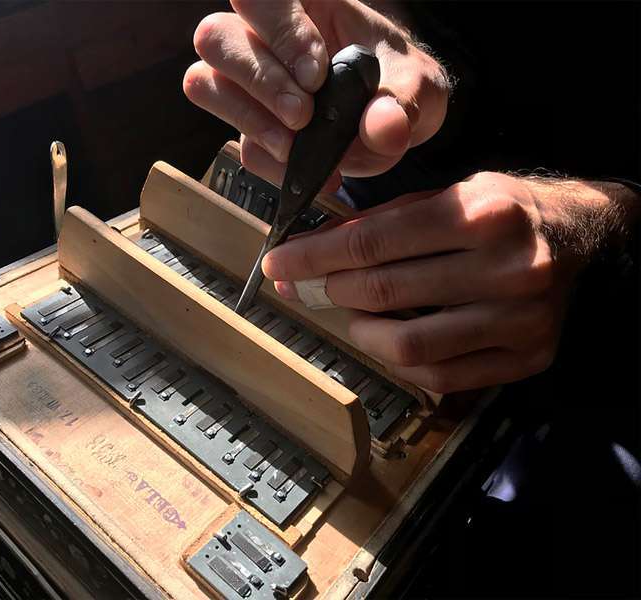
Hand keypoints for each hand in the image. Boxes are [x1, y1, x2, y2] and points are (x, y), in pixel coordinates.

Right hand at [183, 0, 449, 189]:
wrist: (395, 124)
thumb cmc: (402, 86)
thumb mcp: (420, 87)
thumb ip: (404, 102)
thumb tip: (382, 129)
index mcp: (306, 4)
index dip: (279, 30)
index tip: (316, 74)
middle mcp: (265, 37)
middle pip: (216, 37)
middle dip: (259, 81)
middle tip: (303, 116)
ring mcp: (251, 85)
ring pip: (206, 84)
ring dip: (250, 121)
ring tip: (296, 146)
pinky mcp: (252, 128)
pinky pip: (239, 145)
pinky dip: (271, 163)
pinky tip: (309, 171)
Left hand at [262, 173, 637, 391]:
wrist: (581, 236)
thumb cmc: (503, 209)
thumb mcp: (445, 194)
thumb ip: (382, 222)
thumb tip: (315, 251)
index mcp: (481, 213)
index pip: (371, 243)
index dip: (312, 256)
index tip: (278, 263)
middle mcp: (506, 267)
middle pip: (383, 292)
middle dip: (330, 289)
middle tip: (310, 285)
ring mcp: (520, 319)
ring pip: (408, 345)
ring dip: (361, 330)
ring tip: (355, 312)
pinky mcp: (526, 357)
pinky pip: (441, 376)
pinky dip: (400, 362)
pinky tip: (390, 338)